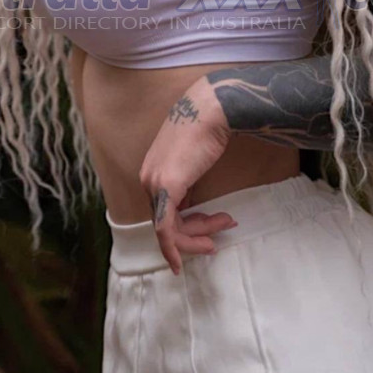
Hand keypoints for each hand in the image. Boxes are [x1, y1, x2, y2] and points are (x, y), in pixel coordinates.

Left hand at [138, 76, 236, 274]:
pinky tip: (180, 262)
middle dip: (195, 233)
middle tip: (221, 233)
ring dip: (197, 236)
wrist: (211, 109)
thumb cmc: (207, 127)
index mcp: (152, 171)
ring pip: (168, 229)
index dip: (187, 226)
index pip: (164, 210)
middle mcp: (147, 179)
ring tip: (225, 225)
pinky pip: (166, 228)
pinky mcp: (167, 187)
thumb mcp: (193, 158)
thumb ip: (187, 178)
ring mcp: (155, 183)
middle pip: (165, 222)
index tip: (208, 235)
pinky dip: (173, 247)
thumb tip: (192, 200)